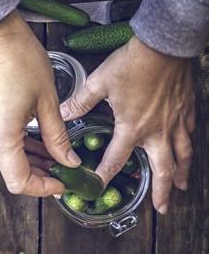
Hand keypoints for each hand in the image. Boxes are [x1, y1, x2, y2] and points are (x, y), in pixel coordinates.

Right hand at [0, 11, 80, 196]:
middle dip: (40, 176)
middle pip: (11, 173)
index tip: (64, 182)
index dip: (43, 188)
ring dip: (30, 162)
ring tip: (57, 155)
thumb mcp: (47, 101)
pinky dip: (19, 149)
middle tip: (66, 169)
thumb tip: (69, 161)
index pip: (19, 181)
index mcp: (2, 136)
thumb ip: (57, 137)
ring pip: (6, 160)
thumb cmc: (20, 60)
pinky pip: (0, 144)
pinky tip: (39, 142)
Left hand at [60, 37, 194, 213]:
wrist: (165, 45)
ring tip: (182, 188)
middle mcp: (157, 131)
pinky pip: (190, 136)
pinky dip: (189, 148)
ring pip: (182, 156)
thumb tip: (62, 112)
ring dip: (181, 174)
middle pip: (162, 169)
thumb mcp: (99, 83)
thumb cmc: (132, 64)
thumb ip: (80, 102)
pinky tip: (187, 152)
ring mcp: (175, 122)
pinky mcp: (187, 110)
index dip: (105, 175)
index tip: (98, 187)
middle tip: (162, 208)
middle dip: (162, 191)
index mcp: (132, 128)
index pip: (116, 160)